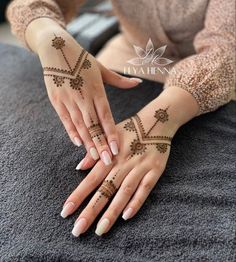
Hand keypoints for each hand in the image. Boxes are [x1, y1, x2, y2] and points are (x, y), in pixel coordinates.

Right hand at [25, 18, 141, 164]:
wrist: (56, 48)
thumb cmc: (83, 60)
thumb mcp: (102, 68)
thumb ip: (120, 80)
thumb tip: (139, 83)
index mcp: (96, 90)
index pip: (106, 116)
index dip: (111, 133)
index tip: (117, 149)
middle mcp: (83, 97)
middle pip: (93, 125)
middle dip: (101, 144)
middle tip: (108, 161)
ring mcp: (69, 100)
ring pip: (80, 125)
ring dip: (88, 142)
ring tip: (94, 157)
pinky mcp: (57, 101)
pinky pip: (65, 120)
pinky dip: (71, 132)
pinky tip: (78, 143)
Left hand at [60, 86, 198, 235]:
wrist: (156, 121)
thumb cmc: (130, 130)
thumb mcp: (110, 135)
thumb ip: (95, 152)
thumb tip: (78, 167)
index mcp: (110, 156)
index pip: (91, 179)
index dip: (78, 196)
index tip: (66, 211)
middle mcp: (123, 164)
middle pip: (105, 191)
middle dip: (90, 211)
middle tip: (77, 230)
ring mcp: (139, 168)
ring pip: (123, 193)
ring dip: (111, 212)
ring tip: (100, 230)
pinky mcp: (154, 171)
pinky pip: (145, 189)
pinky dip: (136, 202)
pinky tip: (126, 217)